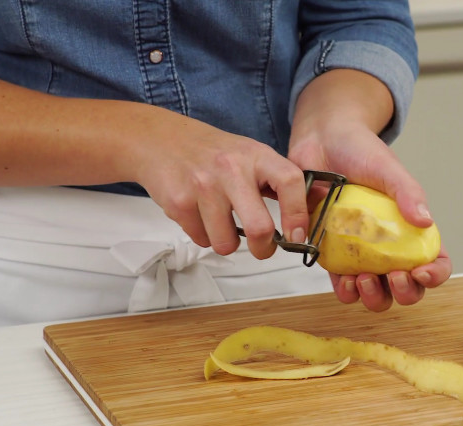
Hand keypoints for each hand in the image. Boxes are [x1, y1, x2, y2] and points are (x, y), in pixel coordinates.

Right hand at [128, 107, 308, 259]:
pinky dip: (204, 235)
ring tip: (222, 223)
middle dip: (264, 249)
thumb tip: (305, 215)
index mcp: (256, 155)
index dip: (298, 213)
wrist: (157, 140)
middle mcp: (231, 169)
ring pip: (226, 243)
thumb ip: (274, 180)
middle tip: (263, 249)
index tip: (298, 235)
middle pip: (259, 227)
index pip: (290, 182)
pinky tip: (199, 214)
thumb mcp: (248, 153)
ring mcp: (204, 186)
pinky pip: (201, 239)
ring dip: (227, 243)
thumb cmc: (211, 152)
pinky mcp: (179, 202)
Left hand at [289, 70, 452, 310]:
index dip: (434, 275)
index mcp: (412, 230)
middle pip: (408, 287)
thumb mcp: (389, 169)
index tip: (420, 271)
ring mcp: (361, 254)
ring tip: (363, 279)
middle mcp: (390, 247)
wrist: (322, 141)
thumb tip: (425, 221)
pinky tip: (343, 279)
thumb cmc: (361, 151)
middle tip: (393, 277)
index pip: (436, 261)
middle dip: (404, 292)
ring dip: (374, 297)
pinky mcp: (333, 255)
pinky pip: (342, 285)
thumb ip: (408, 193)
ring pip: (375, 293)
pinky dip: (345, 290)